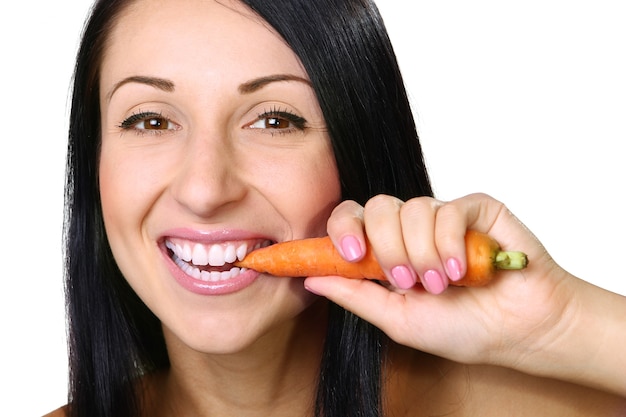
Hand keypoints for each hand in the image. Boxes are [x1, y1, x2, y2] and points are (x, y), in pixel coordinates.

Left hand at [304, 193, 625, 394]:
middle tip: (406, 281)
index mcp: (386, 253)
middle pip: (374, 208)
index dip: (339, 232)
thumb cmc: (461, 327)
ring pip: (409, 208)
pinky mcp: (473, 208)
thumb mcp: (397, 320)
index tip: (342, 255)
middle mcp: (409, 229)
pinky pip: (445, 208)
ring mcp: (440, 216)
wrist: (518, 329)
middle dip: (386, 248)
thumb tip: (310, 279)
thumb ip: (355, 296)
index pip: (350, 223)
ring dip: (421, 252)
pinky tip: (461, 268)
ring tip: (441, 283)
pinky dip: (448, 241)